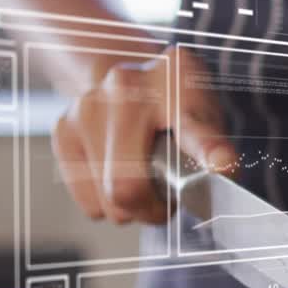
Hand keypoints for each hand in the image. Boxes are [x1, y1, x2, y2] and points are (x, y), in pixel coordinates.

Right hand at [50, 47, 236, 224]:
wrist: (127, 78)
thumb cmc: (174, 107)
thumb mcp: (206, 115)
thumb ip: (213, 144)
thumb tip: (224, 172)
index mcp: (176, 77)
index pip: (193, 123)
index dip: (208, 147)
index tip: (224, 163)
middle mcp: (125, 87)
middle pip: (129, 184)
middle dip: (153, 209)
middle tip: (166, 203)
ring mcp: (87, 108)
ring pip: (109, 201)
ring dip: (131, 208)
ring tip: (143, 181)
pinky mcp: (63, 130)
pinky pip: (90, 203)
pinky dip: (107, 204)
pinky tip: (116, 174)